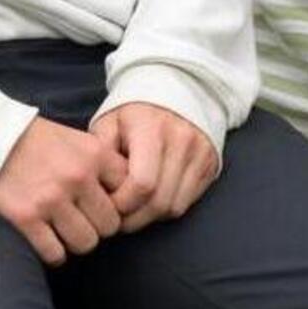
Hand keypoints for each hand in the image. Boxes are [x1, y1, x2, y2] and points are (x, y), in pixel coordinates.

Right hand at [0, 117, 122, 264]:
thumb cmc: (36, 140)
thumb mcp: (77, 140)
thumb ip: (102, 164)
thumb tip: (125, 198)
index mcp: (94, 154)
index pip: (129, 193)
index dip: (118, 204)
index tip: (104, 205)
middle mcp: (77, 177)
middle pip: (110, 225)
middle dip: (98, 226)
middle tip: (82, 220)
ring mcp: (51, 199)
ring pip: (86, 243)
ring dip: (76, 241)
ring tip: (65, 231)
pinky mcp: (26, 218)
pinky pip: (55, 253)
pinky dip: (54, 253)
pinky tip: (47, 240)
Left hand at [93, 102, 221, 228]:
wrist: (177, 88)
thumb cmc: (133, 112)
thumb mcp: (109, 123)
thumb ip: (101, 155)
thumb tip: (97, 192)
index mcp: (151, 128)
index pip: (142, 184)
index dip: (121, 204)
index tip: (105, 206)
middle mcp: (181, 140)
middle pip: (159, 201)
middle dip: (134, 218)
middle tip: (116, 219)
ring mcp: (200, 153)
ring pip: (174, 207)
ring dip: (150, 217)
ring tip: (132, 212)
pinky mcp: (210, 165)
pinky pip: (187, 202)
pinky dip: (166, 209)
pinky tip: (151, 202)